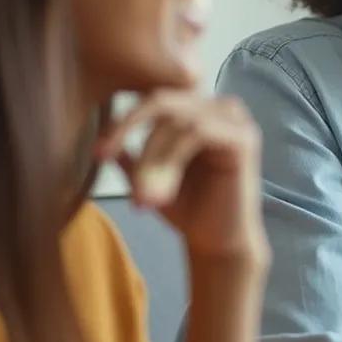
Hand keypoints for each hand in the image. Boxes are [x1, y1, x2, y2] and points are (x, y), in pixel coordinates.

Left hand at [95, 91, 267, 261]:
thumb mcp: (148, 175)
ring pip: (176, 119)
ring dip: (150, 157)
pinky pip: (197, 133)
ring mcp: (234, 120)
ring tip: (140, 194)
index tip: (98, 152)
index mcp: (200, 109)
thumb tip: (98, 130)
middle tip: (104, 159)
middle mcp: (220, 107)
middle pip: (161, 101)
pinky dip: (170, 160)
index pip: (154, 96)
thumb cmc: (188, 208)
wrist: (217, 245)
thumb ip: (129, 152)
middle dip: (128, 130)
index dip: (122, 119)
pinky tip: (159, 192)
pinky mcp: (243, 139)